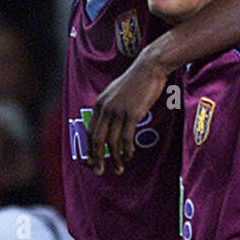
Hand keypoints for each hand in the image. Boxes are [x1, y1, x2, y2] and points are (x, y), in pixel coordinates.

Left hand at [87, 48, 167, 174]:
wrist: (149, 68)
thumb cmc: (135, 82)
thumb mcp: (116, 93)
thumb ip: (110, 107)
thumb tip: (109, 124)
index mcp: (100, 104)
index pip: (90, 131)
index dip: (90, 149)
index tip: (92, 161)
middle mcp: (106, 108)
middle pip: (97, 139)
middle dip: (98, 158)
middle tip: (99, 171)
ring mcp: (118, 111)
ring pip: (112, 142)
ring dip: (115, 158)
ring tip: (119, 168)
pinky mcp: (132, 113)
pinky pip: (127, 138)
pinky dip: (127, 150)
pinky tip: (130, 156)